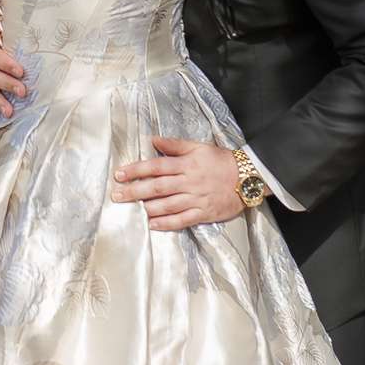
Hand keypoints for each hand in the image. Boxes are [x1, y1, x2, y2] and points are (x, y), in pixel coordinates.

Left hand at [111, 137, 247, 229]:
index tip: (119, 173)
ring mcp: (196, 199)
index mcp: (186, 163)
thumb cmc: (220, 160)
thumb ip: (174, 144)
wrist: (248, 177)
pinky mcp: (204, 214)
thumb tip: (153, 140)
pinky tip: (152, 225)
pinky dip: (166, 223)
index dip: (137, 169)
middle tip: (116, 195)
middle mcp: (189, 181)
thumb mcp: (198, 146)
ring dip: (147, 208)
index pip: (156, 166)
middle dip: (135, 191)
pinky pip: (182, 220)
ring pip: (167, 205)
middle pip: (157, 187)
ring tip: (130, 209)